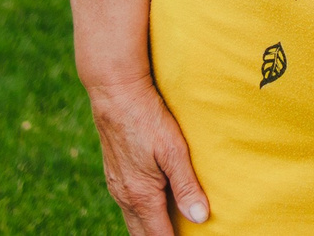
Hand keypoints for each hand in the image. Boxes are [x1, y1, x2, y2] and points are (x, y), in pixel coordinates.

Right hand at [86, 74, 209, 232]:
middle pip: (142, 235)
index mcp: (141, 196)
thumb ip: (186, 185)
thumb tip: (199, 218)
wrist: (115, 92)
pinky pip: (128, 206)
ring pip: (133, 221)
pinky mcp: (114, 174)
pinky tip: (153, 207)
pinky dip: (141, 215)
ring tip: (168, 228)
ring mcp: (116, 186)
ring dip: (150, 230)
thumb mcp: (173, 150)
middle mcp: (124, 196)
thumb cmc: (147, 118)